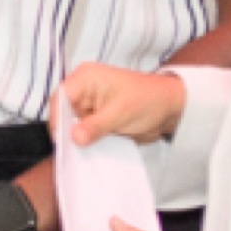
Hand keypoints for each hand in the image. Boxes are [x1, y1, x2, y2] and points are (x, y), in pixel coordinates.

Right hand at [55, 61, 186, 145]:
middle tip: (71, 150)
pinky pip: (82, 129)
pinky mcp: (94, 116)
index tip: (62, 140)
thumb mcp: (122, 113)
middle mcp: (82, 89)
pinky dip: (85, 139)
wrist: (172, 108)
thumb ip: (96, 125)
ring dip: (76, 137)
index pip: (60, 98)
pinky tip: (88, 149)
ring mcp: (88, 103)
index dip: (58, 118)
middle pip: (62, 111)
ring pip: (70, 123)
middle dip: (66, 130)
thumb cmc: (149, 101)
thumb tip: (74, 138)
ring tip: (80, 152)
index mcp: (85, 78)